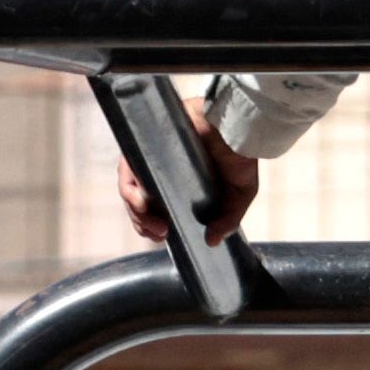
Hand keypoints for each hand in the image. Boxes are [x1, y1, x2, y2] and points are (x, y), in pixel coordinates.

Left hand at [118, 98, 260, 246]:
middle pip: (139, 203)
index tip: (164, 237)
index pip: (155, 211)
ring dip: (135, 209)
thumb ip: (228, 220)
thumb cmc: (240, 157)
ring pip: (130, 187)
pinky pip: (128, 167)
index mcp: (180, 187)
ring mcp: (152, 158)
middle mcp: (162, 173)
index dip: (152, 227)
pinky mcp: (146, 144)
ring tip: (153, 223)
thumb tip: (211, 242)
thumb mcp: (240, 195)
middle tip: (161, 233)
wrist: (239, 127)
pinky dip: (130, 186)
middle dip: (144, 223)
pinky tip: (143, 202)